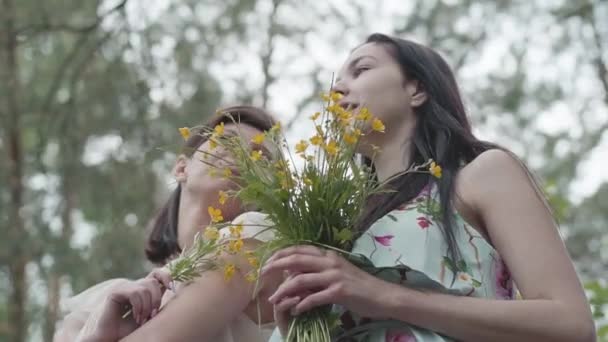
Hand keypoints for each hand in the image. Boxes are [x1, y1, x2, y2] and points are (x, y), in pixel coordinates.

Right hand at [85, 268, 172, 340]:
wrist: (114, 338)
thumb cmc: (132, 330)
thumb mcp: (150, 314)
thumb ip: (157, 301)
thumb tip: (173, 288)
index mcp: (144, 290)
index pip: (156, 274)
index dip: (166, 276)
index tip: (172, 288)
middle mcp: (134, 286)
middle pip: (153, 281)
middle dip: (156, 299)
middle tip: (152, 316)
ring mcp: (125, 288)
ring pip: (145, 288)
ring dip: (147, 306)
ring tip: (142, 320)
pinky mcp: (116, 292)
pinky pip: (135, 293)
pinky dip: (139, 307)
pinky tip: (136, 317)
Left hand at [263, 245, 390, 333]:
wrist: (382, 295)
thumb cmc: (359, 285)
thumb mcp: (338, 273)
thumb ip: (318, 271)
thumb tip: (296, 273)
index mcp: (328, 255)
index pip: (300, 249)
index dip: (281, 253)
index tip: (268, 261)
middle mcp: (330, 262)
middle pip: (296, 259)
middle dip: (276, 266)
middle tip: (262, 274)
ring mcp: (334, 276)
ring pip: (301, 280)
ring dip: (284, 290)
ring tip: (274, 299)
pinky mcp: (339, 292)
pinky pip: (314, 298)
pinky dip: (301, 304)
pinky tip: (295, 310)